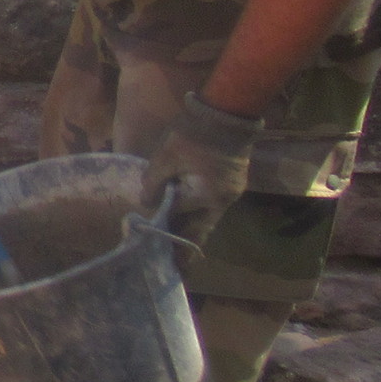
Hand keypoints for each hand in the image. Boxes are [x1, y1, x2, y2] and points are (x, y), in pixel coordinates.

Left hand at [139, 94, 261, 248]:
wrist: (227, 114)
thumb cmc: (194, 134)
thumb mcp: (166, 156)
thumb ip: (154, 182)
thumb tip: (146, 202)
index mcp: (205, 196)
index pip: (176, 214)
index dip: (159, 220)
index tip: (146, 236)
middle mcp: (222, 201)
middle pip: (201, 229)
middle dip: (187, 247)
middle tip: (177, 268)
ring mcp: (231, 194)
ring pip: (209, 219)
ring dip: (195, 230)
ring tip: (182, 250)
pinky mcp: (234, 185)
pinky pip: (214, 206)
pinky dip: (201, 214)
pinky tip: (191, 220)